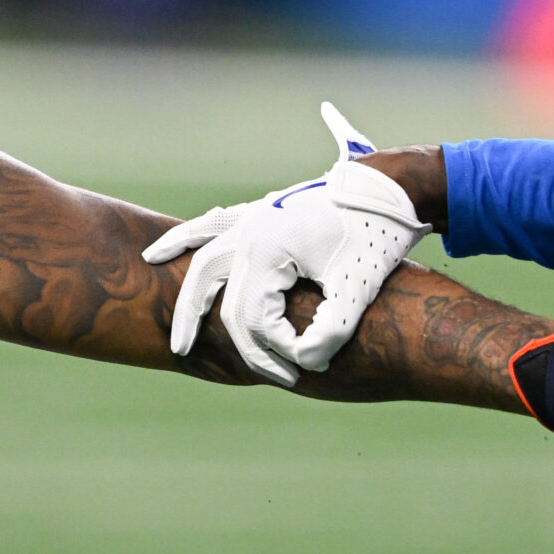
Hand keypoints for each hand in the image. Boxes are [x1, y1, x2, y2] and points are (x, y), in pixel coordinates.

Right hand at [142, 102, 427, 387]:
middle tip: (184, 352)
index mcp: (267, 247)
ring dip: (182, 272)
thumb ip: (332, 333)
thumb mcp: (358, 290)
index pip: (252, 315)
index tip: (308, 363)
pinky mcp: (268, 211)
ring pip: (203, 247)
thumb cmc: (378, 238)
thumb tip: (305, 364)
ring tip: (158, 285)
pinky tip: (173, 249)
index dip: (275, 348)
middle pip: (211, 284)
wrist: (396, 189)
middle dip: (199, 322)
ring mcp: (257, 215)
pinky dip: (194, 235)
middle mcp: (252, 228)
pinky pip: (218, 224)